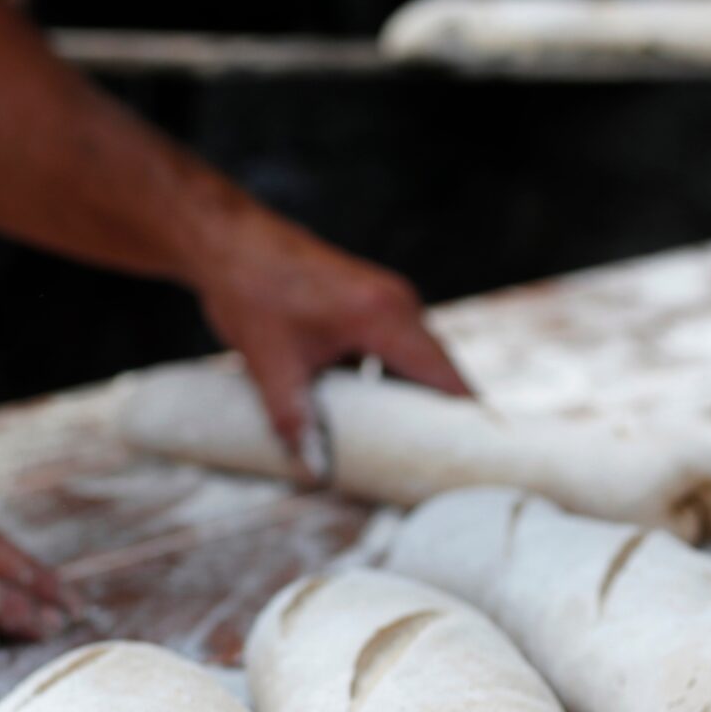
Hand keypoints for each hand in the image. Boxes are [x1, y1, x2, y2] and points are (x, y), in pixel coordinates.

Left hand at [190, 211, 470, 475]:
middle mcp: (397, 303)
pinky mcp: (371, 299)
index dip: (465, 416)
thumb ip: (294, 419)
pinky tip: (376, 409)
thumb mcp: (272, 363)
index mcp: (383, 316)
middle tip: (441, 460)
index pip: (444, 375)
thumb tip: (311, 467)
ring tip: (412, 444)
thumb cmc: (252, 290)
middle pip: (438, 368)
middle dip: (441, 414)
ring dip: (414, 396)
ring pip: (417, 358)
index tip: (480, 451)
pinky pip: (397, 345)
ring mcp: (387, 298)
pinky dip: (393, 377)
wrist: (230, 244)